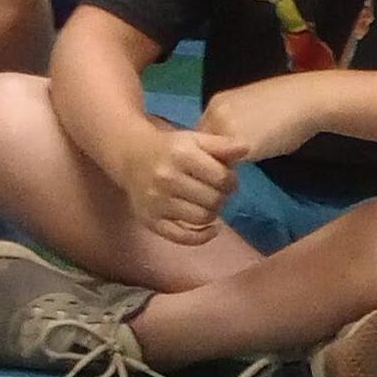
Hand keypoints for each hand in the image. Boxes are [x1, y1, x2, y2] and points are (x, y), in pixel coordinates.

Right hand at [119, 122, 251, 247]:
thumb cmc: (170, 148)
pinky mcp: (151, 221)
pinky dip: (202, 237)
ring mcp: (158, 203)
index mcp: (181, 155)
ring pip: (201, 218)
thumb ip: (221, 145)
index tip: (228, 180)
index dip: (232, 180)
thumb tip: (246, 149)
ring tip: (210, 204)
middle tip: (219, 192)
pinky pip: (182, 237)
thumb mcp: (195, 139)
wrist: (131, 158)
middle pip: (213, 199)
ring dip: (213, 213)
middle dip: (222, 197)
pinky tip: (212, 229)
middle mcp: (167, 179)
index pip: (221, 177)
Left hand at [198, 76, 333, 166]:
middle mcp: (215, 112)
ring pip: (209, 158)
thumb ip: (233, 127)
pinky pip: (225, 165)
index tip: (216, 165)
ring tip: (228, 180)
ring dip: (217, 171)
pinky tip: (239, 179)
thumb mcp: (251, 112)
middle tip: (219, 177)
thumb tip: (226, 149)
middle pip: (199, 148)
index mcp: (217, 103)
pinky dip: (229, 175)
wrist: (307, 100)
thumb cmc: (288, 108)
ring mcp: (224, 127)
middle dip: (207, 163)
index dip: (207, 153)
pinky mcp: (237, 143)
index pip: (200, 135)